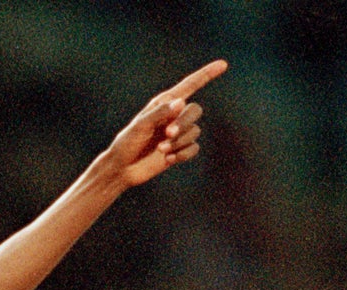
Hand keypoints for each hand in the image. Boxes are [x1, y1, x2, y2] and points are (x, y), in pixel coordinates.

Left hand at [97, 60, 226, 187]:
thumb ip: (160, 113)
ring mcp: (178, 133)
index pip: (190, 85)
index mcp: (164, 103)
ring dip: (179, 142)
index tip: (223, 65)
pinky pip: (194, 148)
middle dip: (184, 122)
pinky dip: (182, 154)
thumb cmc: (127, 143)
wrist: (123, 168)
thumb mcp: (140, 125)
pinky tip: (168, 160)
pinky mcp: (180, 149)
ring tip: (161, 150)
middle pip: (195, 111)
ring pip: (195, 131)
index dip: (206, 75)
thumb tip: (181, 102)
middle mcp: (174, 115)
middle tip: (167, 133)